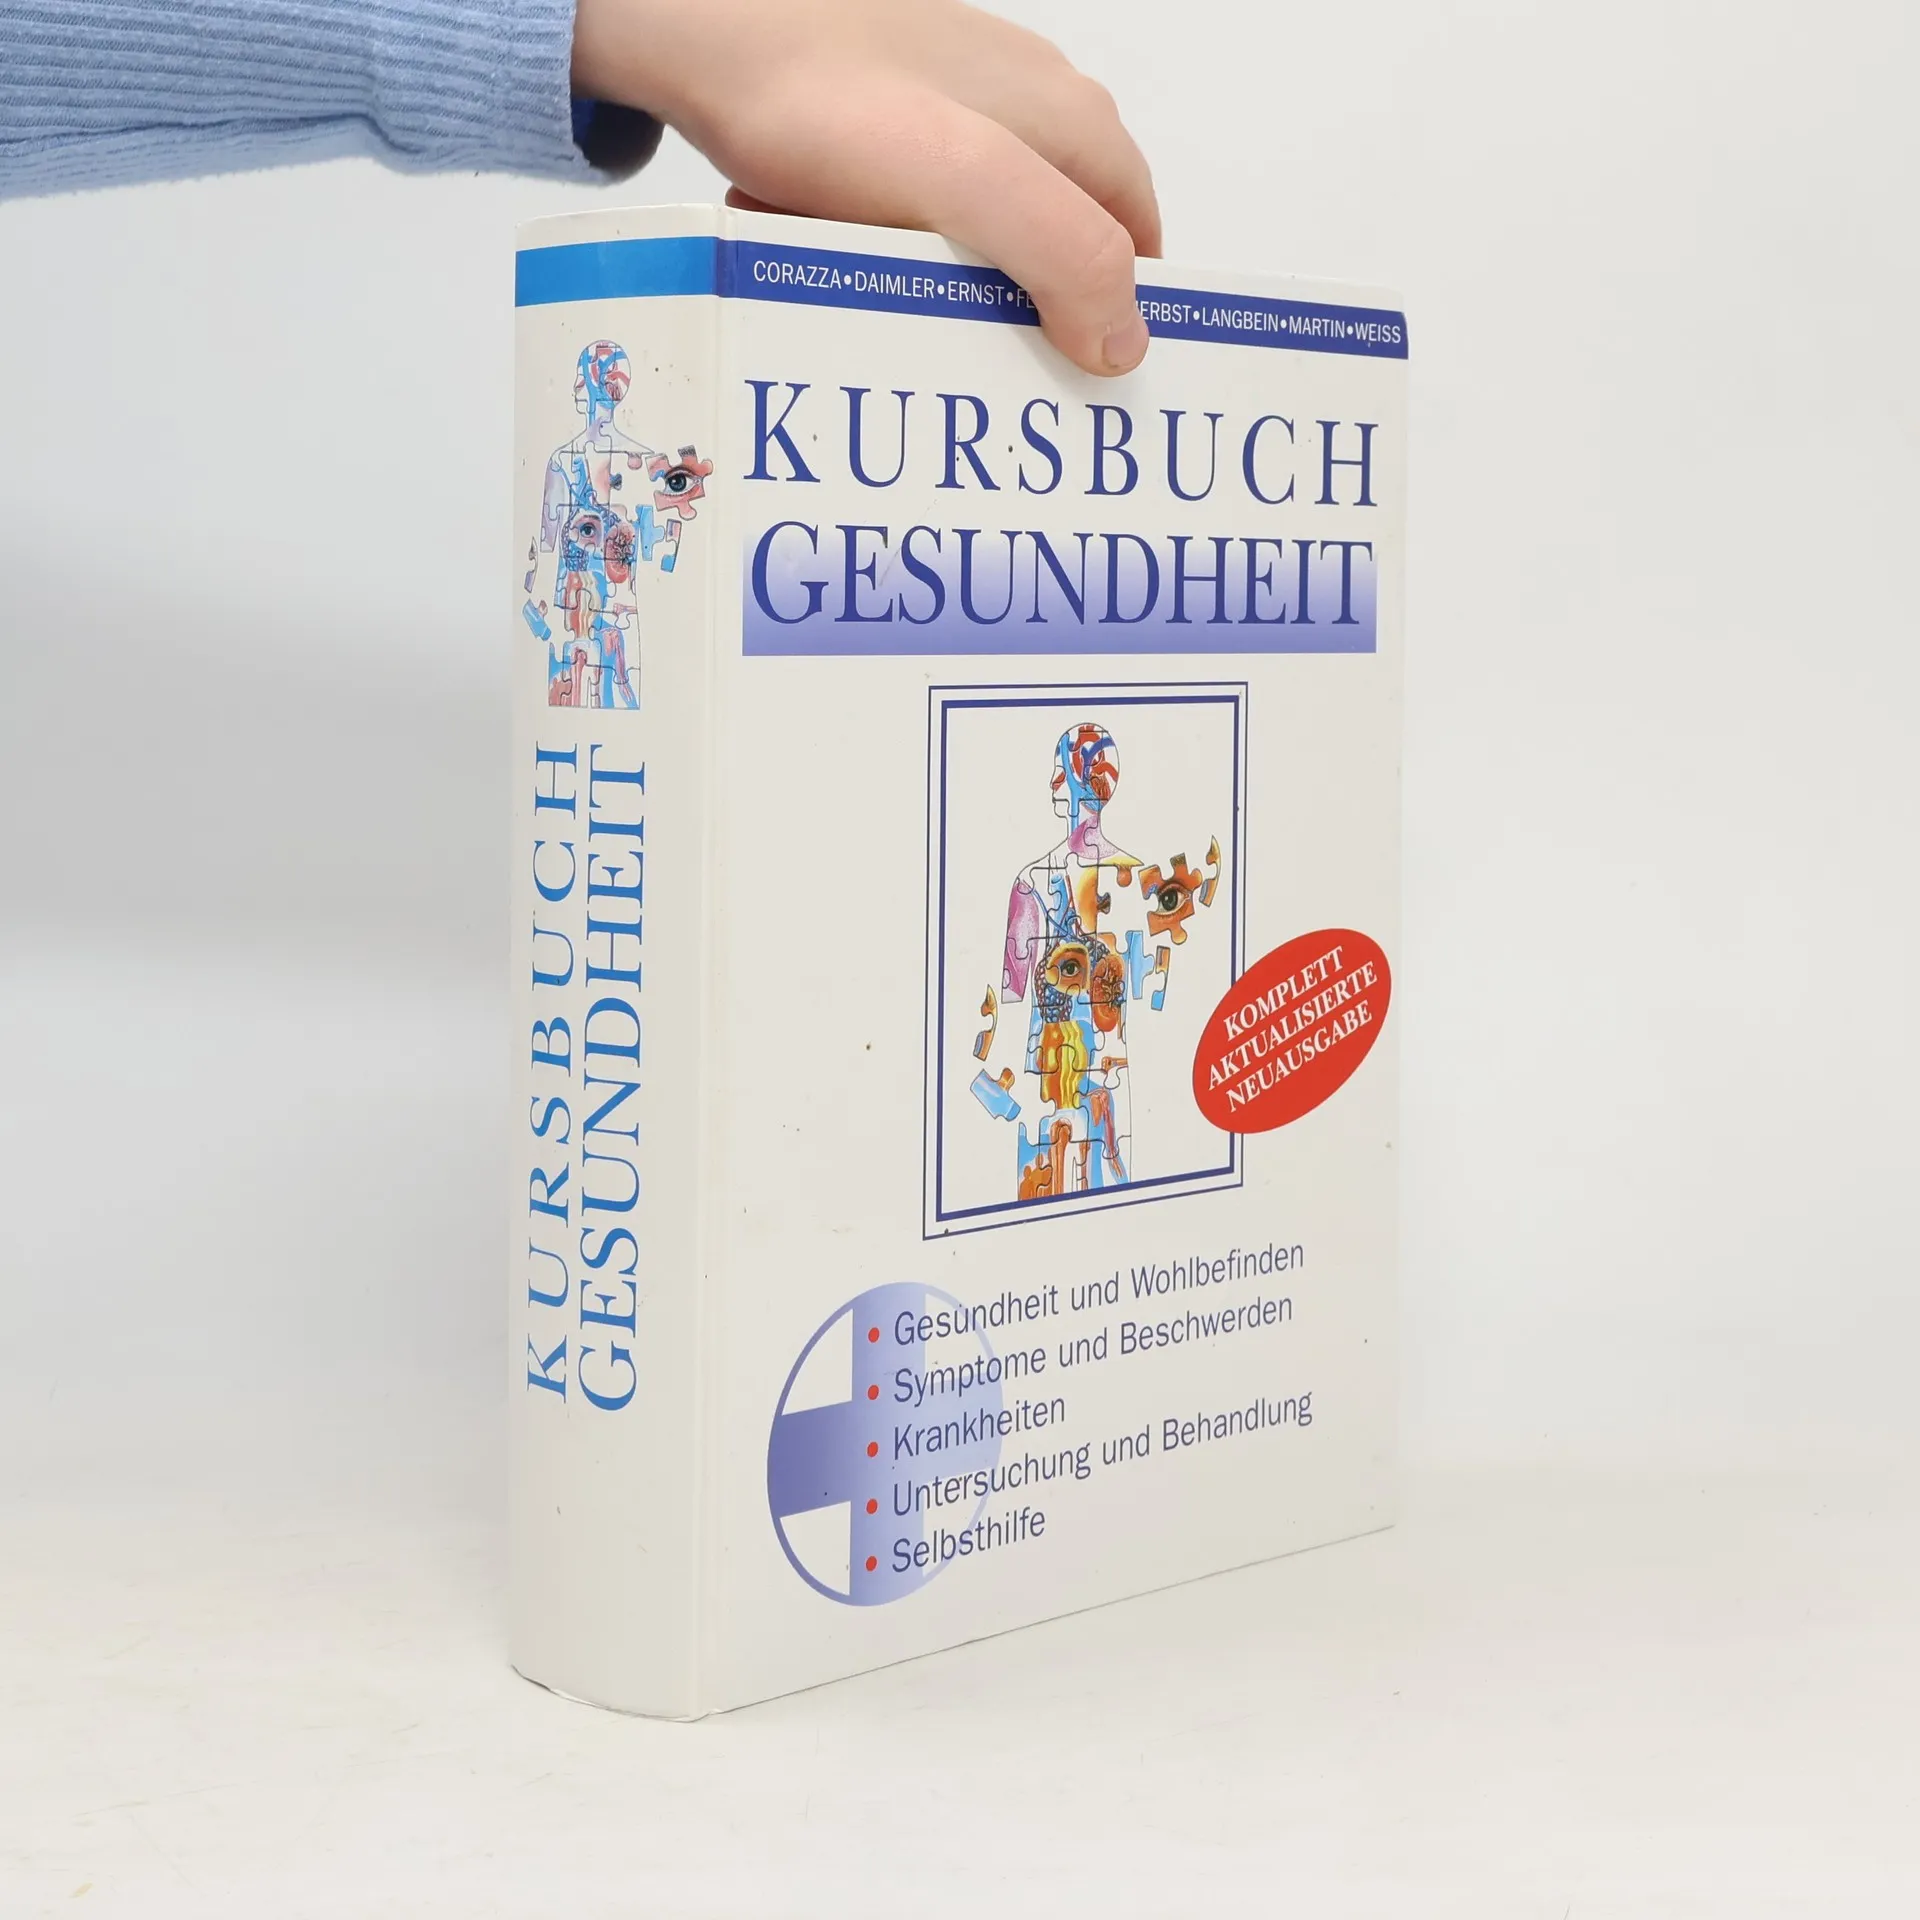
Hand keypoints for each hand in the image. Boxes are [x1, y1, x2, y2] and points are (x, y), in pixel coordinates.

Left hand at [572, 0, 1159, 374]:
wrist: (707, 31)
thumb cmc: (833, 98)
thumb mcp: (971, 183)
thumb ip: (1065, 255)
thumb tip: (1127, 345)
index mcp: (1077, 124)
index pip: (1135, 249)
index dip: (1118, 324)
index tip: (1080, 399)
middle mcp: (1032, 108)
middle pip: (1059, 249)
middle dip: (1026, 322)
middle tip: (983, 391)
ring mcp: (958, 109)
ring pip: (980, 240)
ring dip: (946, 295)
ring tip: (903, 339)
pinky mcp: (891, 121)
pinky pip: (911, 217)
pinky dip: (888, 257)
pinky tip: (848, 278)